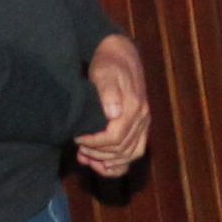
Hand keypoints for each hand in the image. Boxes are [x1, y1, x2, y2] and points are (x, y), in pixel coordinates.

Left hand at [75, 34, 151, 175]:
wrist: (120, 55)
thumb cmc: (109, 65)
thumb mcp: (105, 73)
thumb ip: (109, 92)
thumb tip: (113, 114)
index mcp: (134, 107)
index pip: (115, 138)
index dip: (94, 143)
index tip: (78, 138)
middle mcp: (142, 119)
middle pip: (122, 149)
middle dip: (98, 153)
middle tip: (78, 148)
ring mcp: (143, 123)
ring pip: (130, 154)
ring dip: (108, 161)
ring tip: (87, 158)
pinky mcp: (138, 126)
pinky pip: (134, 151)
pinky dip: (120, 163)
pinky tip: (103, 165)